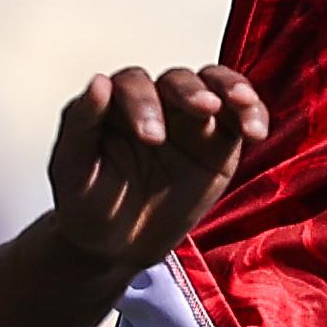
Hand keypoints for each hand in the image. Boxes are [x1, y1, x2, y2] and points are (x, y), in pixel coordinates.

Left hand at [46, 66, 268, 272]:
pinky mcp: (220, 143)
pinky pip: (240, 119)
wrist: (115, 246)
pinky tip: (255, 129)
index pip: (133, 85)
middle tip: (202, 110)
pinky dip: (252, 115)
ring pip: (214, 87)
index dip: (144, 103)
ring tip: (239, 103)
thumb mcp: (71, 169)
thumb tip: (100, 82)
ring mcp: (190, 121)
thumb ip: (81, 124)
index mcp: (116, 104)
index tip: (152, 138)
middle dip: (190, 92)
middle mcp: (155, 103)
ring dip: (230, 89)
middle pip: (178, 80)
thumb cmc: (88, 203)